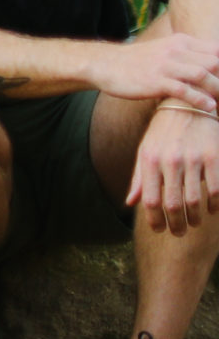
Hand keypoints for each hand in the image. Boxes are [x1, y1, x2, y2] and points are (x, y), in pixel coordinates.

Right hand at [99, 33, 218, 108]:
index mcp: (180, 41)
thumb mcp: (165, 50)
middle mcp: (175, 50)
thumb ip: (187, 55)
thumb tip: (212, 66)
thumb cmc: (138, 61)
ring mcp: (165, 66)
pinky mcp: (156, 81)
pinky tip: (209, 107)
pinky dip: (200, 100)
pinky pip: (184, 90)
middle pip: (214, 62)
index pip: (216, 50)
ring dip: (217, 89)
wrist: (105, 64)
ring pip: (202, 75)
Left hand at [130, 105, 218, 234]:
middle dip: (176, 224)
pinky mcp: (214, 156)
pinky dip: (215, 205)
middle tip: (178, 232)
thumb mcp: (145, 151)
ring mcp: (193, 158)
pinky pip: (216, 190)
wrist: (187, 106)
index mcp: (150, 159)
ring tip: (194, 222)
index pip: (150, 200)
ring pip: (195, 201)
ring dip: (195, 218)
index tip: (159, 230)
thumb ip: (139, 178)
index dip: (154, 220)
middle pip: (172, 204)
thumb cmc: (163, 133)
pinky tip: (211, 209)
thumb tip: (130, 203)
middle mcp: (170, 160)